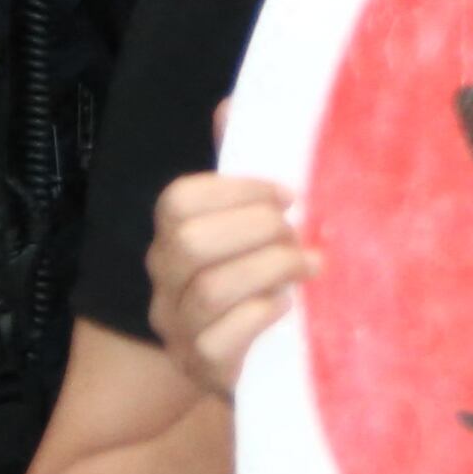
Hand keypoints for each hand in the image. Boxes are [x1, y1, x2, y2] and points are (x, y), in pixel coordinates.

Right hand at [149, 153, 315, 404]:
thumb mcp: (258, 225)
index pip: (179, 200)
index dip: (238, 190)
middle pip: (190, 241)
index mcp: (173, 236)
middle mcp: (164, 281)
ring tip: (308, 266)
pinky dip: (259, 317)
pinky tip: (286, 307)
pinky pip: (218, 340)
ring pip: (208, 290)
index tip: (290, 195)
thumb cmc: (266, 281)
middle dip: (257, 231)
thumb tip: (232, 105)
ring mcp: (178, 328)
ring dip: (269, 270)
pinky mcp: (201, 369)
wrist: (270, 362)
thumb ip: (244, 172)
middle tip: (299, 235)